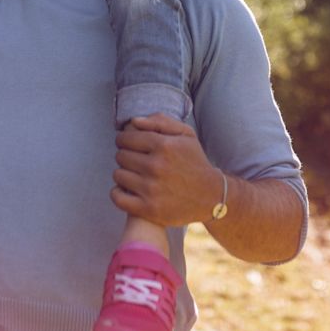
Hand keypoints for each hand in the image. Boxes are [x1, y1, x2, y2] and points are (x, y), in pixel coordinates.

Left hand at [110, 114, 224, 226]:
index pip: (126, 138)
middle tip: (134, 160)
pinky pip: (117, 197)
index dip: (124, 139)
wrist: (211, 197)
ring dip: (123, 173)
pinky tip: (128, 190)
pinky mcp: (148, 209)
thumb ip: (161, 122)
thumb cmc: (196, 162)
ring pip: (118, 175)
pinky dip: (118, 192)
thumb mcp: (186, 135)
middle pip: (120, 156)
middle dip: (125, 155)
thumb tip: (133, 121)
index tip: (128, 144)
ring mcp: (151, 189)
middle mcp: (156, 166)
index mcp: (164, 145)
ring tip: (133, 174)